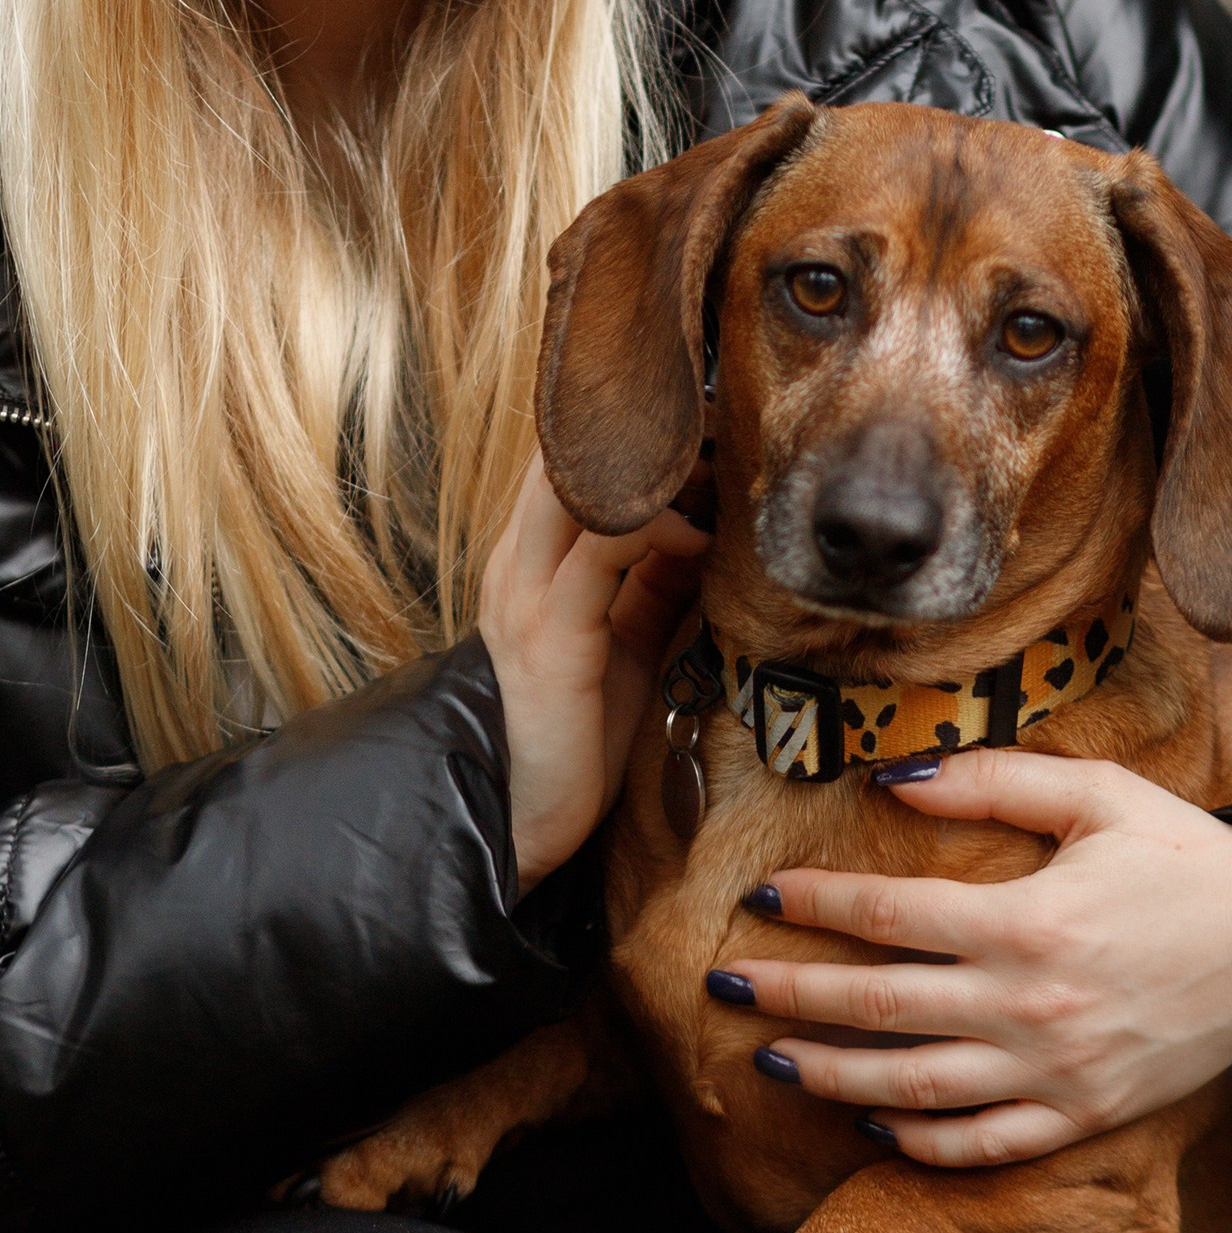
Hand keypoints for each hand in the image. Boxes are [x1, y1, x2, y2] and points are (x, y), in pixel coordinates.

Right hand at [479, 455, 706, 889]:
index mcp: (529, 561)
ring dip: (655, 465)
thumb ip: (652, 580)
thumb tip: (703, 525)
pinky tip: (700, 537)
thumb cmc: (579, 737)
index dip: (629, 425)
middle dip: (642, 426)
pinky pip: (601, 548)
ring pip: (578, 483)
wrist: (523, 821)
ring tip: (714, 460)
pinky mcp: (550, 635)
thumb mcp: (625, 640)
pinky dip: (656, 527)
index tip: (700, 411)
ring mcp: (524, 594)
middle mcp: (516, 563)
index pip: (565, 459)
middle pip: (564, 450)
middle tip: (715, 415)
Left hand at [719, 748, 1231, 1164]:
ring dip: (832, 1076)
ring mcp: (1058, 1072)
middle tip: (724, 983)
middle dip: (791, 994)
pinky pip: (986, 1145)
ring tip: (771, 1059)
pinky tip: (872, 1126)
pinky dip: (922, 1143)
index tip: (762, 896)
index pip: (890, 913)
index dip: (816, 903)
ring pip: (916, 1088)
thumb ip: (992, 779)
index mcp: (1031, 921)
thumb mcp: (1100, 793)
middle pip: (881, 1006)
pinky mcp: (1086, 1116)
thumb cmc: (1191, 859)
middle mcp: (1034, 1006)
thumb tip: (891, 779)